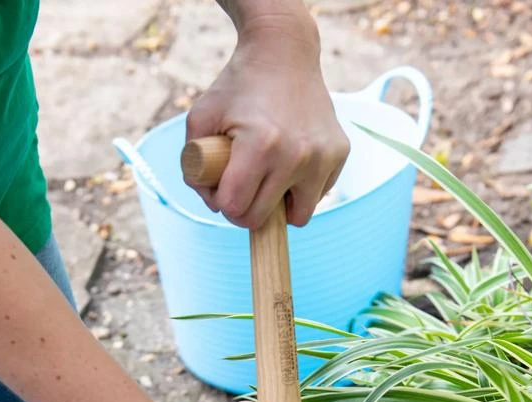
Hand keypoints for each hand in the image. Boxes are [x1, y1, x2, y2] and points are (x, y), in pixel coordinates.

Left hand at [185, 11, 348, 229]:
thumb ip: (192, 166)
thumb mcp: (201, 117)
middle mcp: (297, 155)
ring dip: (280, 207)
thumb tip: (213, 206)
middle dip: (246, 209)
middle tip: (243, 186)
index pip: (235, 208)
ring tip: (271, 178)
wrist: (284, 52)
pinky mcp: (340, 153)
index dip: (222, 203)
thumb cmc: (237, 87)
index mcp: (260, 146)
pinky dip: (302, 188)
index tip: (222, 188)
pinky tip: (292, 161)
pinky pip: (317, 195)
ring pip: (298, 217)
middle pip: (262, 218)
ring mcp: (323, 156)